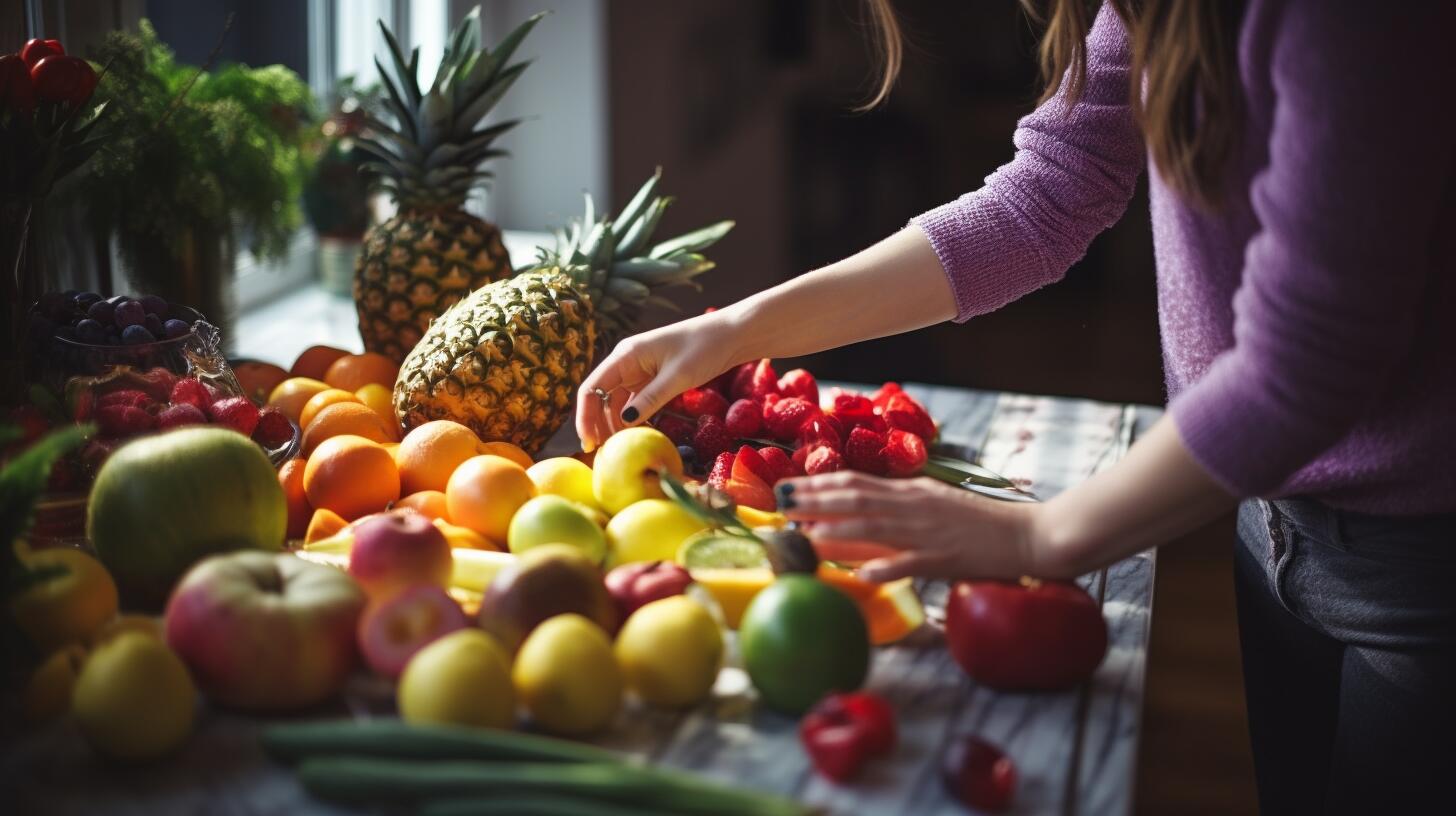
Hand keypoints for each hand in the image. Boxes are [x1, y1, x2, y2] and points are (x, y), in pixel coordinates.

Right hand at [575, 311, 743, 451]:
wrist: (731, 334)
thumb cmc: (705, 347)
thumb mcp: (677, 376)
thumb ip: (650, 398)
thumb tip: (623, 422)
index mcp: (625, 355)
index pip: (590, 388)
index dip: (585, 417)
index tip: (589, 443)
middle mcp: (626, 362)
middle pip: (600, 398)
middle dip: (599, 425)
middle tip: (605, 455)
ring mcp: (638, 371)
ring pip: (617, 403)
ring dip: (616, 426)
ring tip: (621, 451)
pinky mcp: (652, 379)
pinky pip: (635, 403)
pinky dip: (634, 420)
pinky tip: (639, 437)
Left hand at [778, 471, 1056, 581]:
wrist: (1028, 535)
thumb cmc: (978, 523)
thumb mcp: (934, 504)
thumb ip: (897, 505)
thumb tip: (857, 509)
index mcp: (913, 491)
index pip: (857, 481)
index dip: (820, 483)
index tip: (789, 485)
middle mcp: (915, 506)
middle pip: (857, 498)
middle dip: (816, 499)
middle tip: (781, 502)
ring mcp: (929, 532)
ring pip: (876, 527)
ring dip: (838, 529)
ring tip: (806, 534)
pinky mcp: (945, 559)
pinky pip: (909, 563)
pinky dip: (884, 567)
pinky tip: (861, 573)